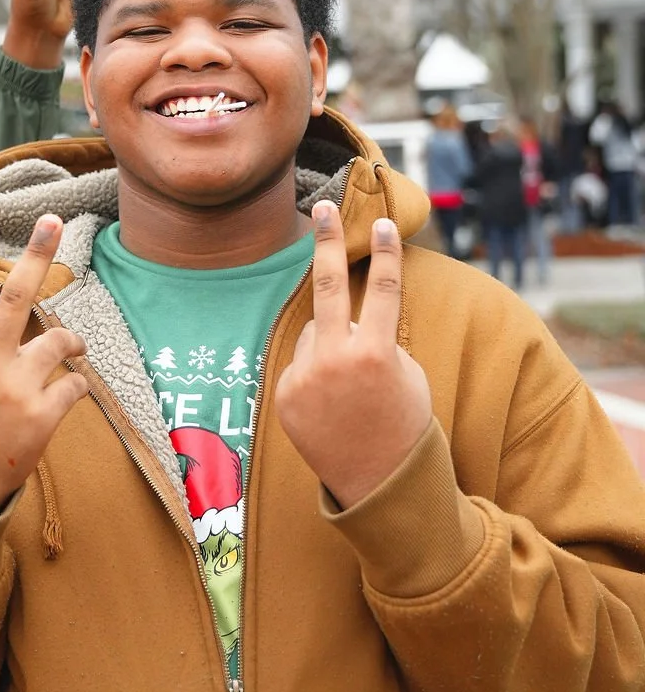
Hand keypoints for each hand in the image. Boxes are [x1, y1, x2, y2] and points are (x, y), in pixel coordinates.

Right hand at [0, 215, 88, 515]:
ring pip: (58, 339)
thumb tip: (1, 300)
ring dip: (71, 339)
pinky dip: (77, 384)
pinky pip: (75, 383)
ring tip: (72, 345)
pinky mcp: (40, 417)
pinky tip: (67, 394)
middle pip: (17, 298)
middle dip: (37, 255)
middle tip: (53, 219)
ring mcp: (14, 390)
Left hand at [275, 203, 431, 508]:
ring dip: (332, 346)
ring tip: (350, 389)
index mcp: (377, 353)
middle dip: (326, 243)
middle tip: (320, 209)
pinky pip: (301, 365)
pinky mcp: (283, 394)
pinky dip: (315, 374)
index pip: (383, 289)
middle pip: (328, 286)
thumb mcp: (407, 375)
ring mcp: (304, 378)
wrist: (379, 483)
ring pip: (316, 335)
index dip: (386, 253)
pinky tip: (332, 405)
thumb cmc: (403, 423)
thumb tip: (348, 317)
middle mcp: (336, 361)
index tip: (381, 221)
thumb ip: (377, 340)